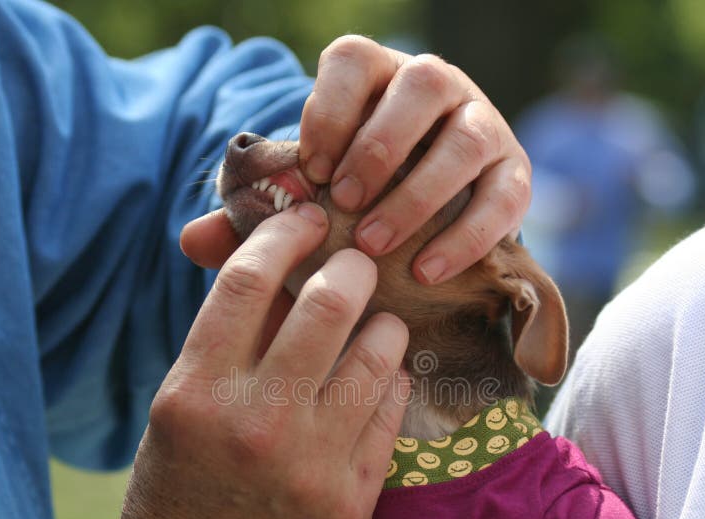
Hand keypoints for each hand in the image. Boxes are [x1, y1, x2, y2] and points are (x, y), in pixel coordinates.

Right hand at [122, 203, 408, 518]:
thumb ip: (226, 343)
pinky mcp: (355, 496)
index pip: (248, 278)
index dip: (283, 233)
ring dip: (383, 323)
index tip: (305, 219)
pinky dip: (393, 378)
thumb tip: (278, 268)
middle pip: (329, 300)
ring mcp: (312, 460)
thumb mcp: (180, 413)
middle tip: (358, 264)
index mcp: (195, 390)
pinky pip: (393, 406)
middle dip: (353, 267)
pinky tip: (382, 378)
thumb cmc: (181, 495)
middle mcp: (256, 418)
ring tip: (376, 325)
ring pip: (379, 349)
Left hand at [180, 36, 530, 282]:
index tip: (311, 170)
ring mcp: (482, 127)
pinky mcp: (513, 176)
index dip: (329, 109)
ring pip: (466, 137)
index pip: (353, 61)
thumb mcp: (308, 204)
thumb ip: (256, 218)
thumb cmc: (357, 205)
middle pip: (420, 84)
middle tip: (346, 204)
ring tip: (376, 244)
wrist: (429, 224)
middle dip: (380, 145)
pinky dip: (467, 235)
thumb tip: (191, 241)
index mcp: (377, 80)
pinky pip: (503, 197)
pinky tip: (428, 271)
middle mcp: (436, 90)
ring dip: (420, 191)